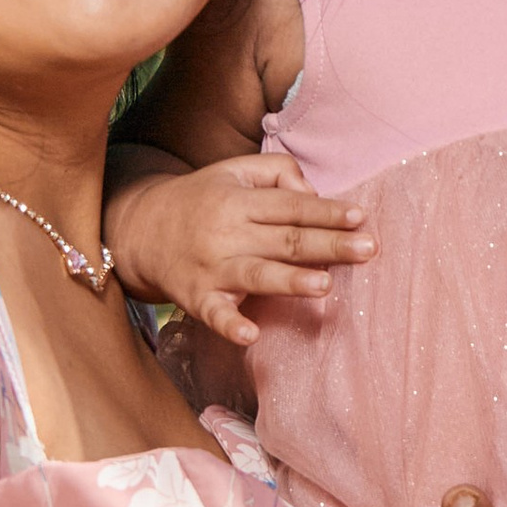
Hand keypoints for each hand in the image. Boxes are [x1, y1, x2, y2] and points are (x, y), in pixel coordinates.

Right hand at [104, 153, 373, 346]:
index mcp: (239, 201)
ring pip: (258, 275)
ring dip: (291, 281)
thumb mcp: (234, 171)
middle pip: (285, 240)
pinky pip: (215, 315)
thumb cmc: (201, 200)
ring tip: (325, 285)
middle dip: (328, 245)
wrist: (139, 230)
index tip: (360, 217)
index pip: (291, 207)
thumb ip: (277, 173)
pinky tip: (252, 335)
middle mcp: (227, 234)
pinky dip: (231, 326)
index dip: (326, 211)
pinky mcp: (197, 299)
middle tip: (367, 249)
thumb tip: (314, 192)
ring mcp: (212, 269)